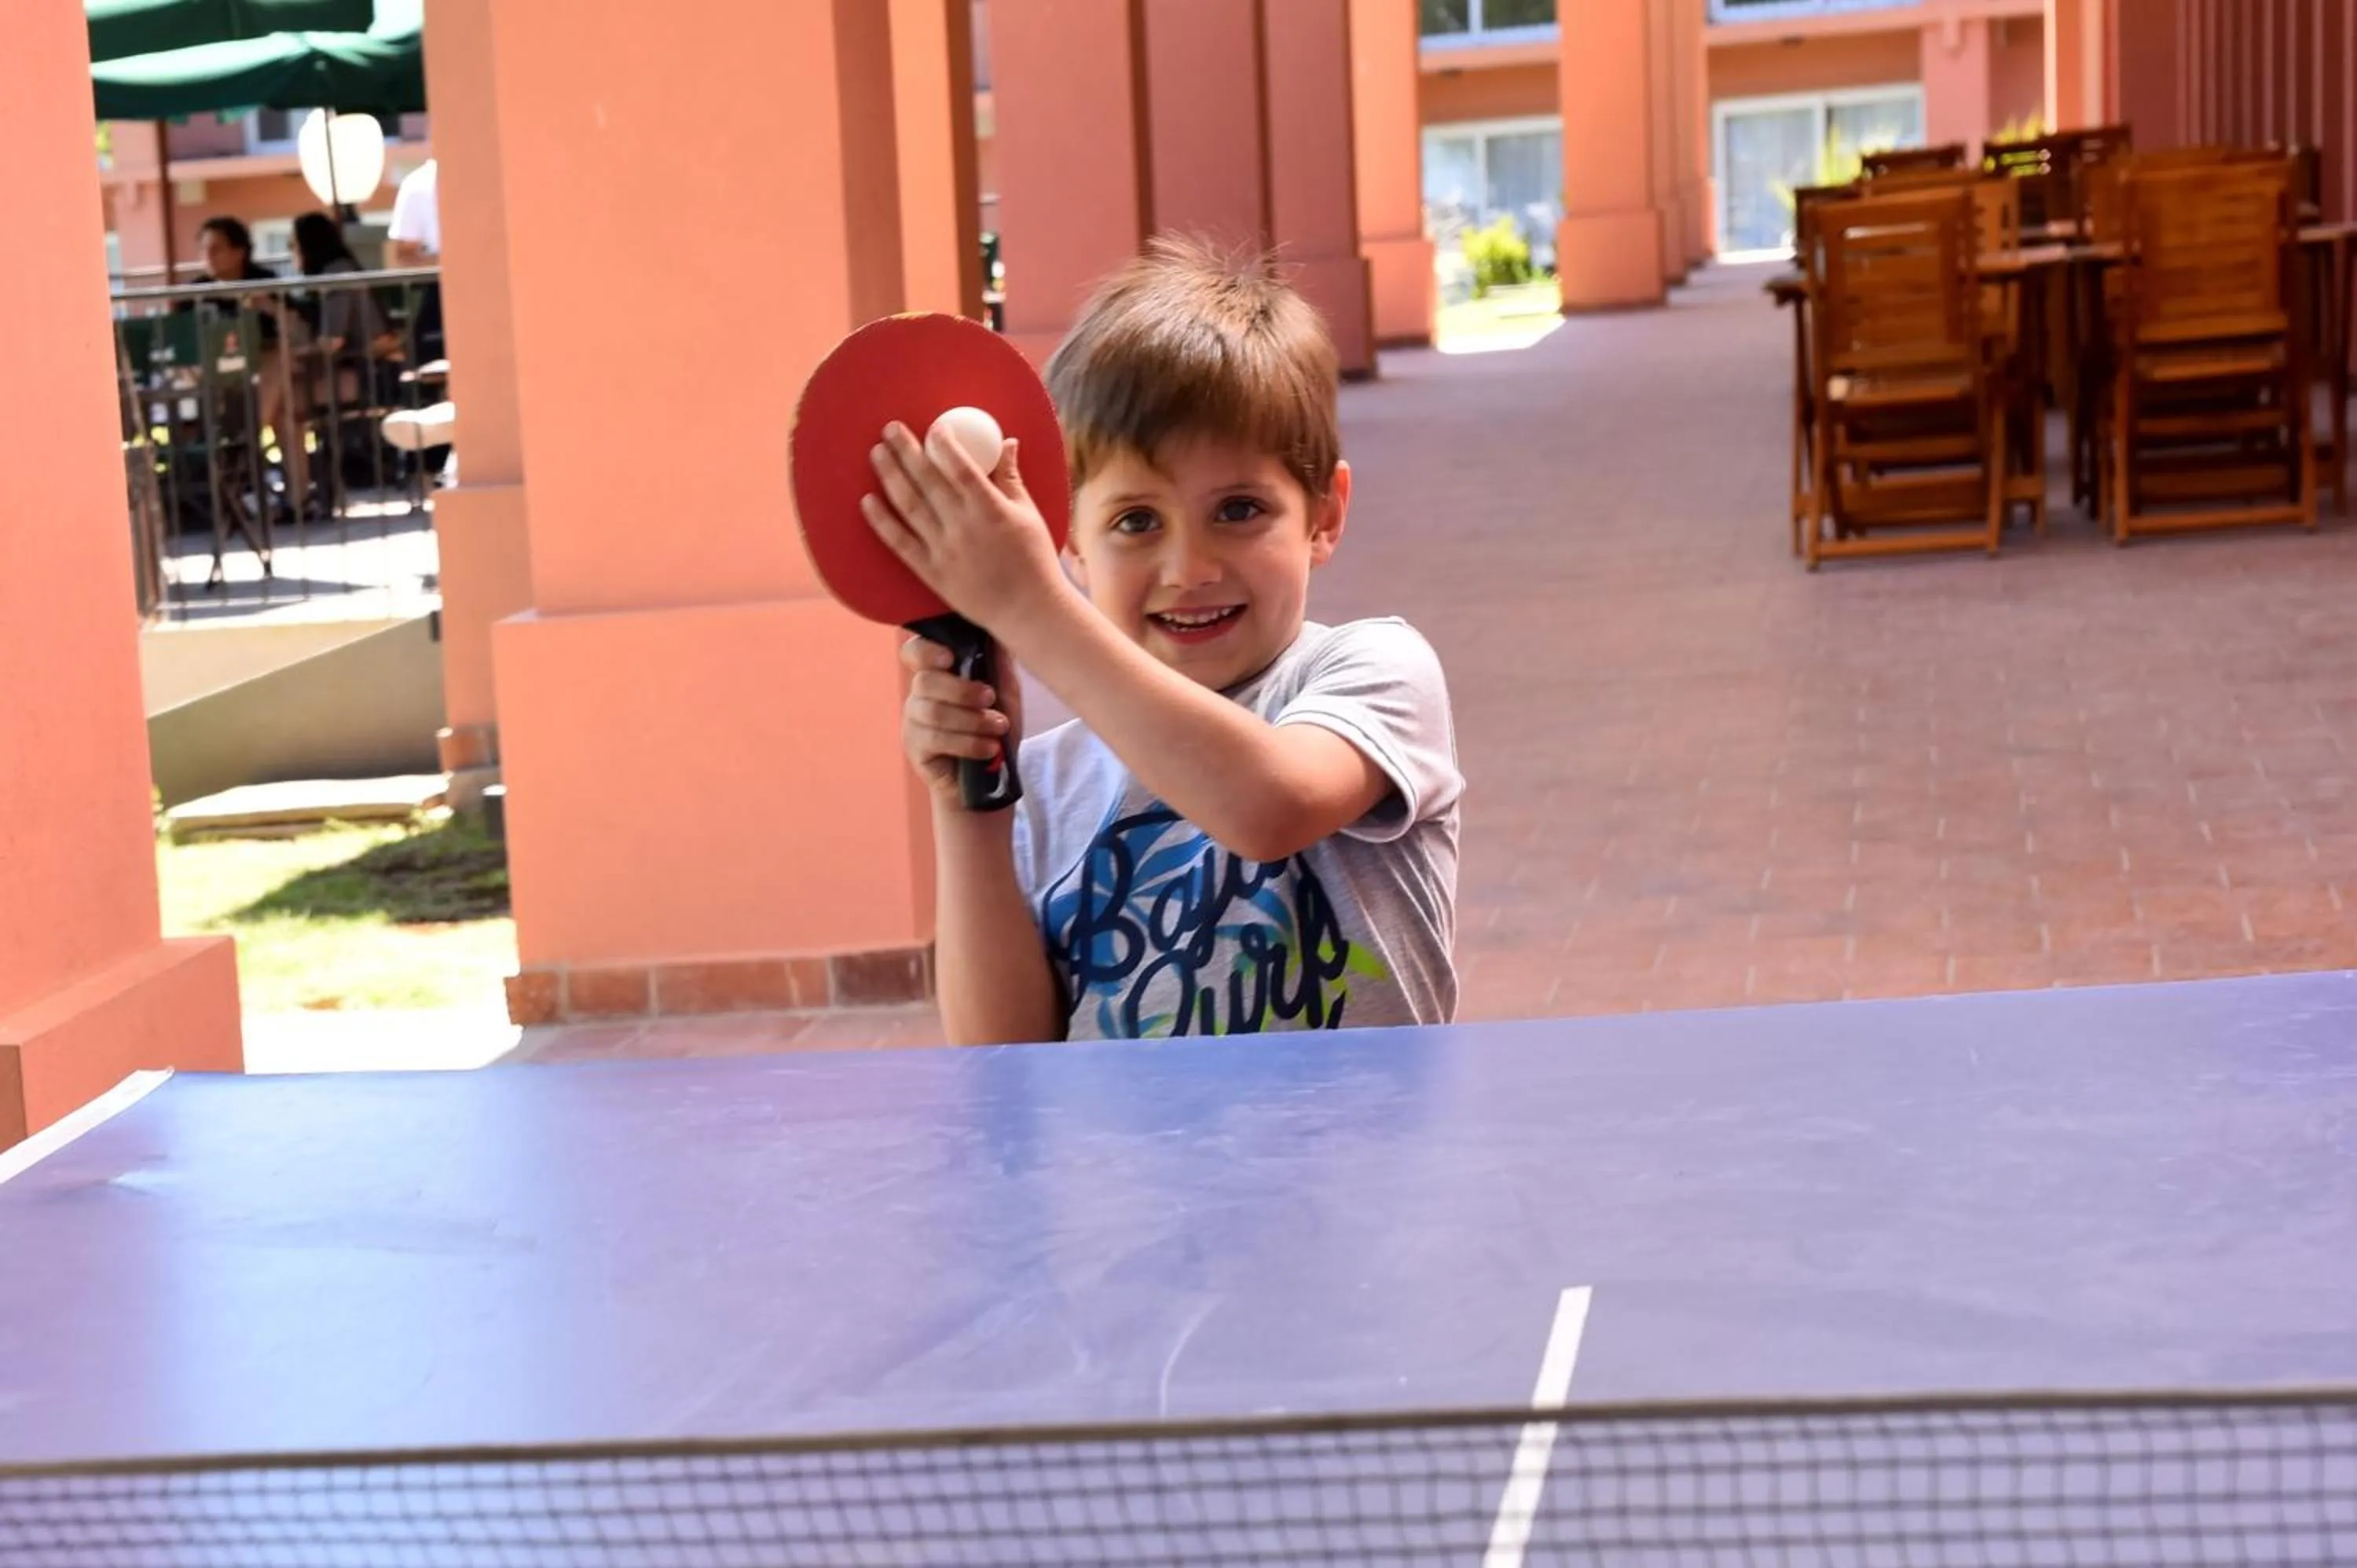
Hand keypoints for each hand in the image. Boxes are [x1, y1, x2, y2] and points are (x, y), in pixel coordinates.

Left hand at [863, 422, 1065, 632]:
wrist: (1027, 610)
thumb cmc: (1034, 560)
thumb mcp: (1028, 514)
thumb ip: (1011, 477)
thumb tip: (1006, 442)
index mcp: (991, 510)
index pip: (961, 469)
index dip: (944, 444)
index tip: (933, 427)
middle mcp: (964, 527)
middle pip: (928, 481)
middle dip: (906, 450)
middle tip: (890, 428)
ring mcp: (944, 550)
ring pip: (909, 506)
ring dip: (890, 477)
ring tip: (876, 453)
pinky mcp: (931, 572)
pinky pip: (901, 543)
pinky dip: (882, 521)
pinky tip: (867, 501)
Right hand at [900, 632, 1023, 809]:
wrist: (993, 779)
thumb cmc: (995, 729)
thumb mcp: (1006, 694)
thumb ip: (999, 665)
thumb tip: (999, 633)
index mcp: (937, 674)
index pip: (915, 651)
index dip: (927, 650)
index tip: (951, 657)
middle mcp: (919, 695)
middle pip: (925, 681)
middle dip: (962, 690)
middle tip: (990, 698)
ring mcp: (913, 722)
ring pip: (933, 712)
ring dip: (972, 720)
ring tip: (999, 727)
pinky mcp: (916, 749)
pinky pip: (936, 740)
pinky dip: (968, 743)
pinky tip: (989, 748)